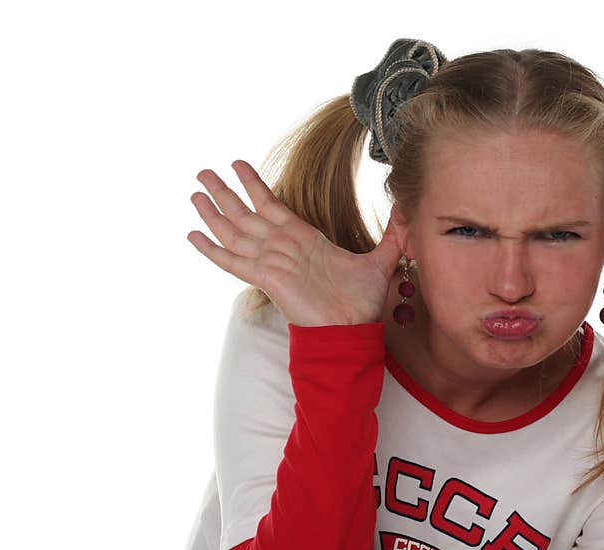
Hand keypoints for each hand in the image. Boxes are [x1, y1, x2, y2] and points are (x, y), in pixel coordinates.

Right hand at [187, 160, 405, 326]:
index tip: (239, 164)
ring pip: (235, 232)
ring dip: (214, 212)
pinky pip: (233, 262)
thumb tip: (410, 210)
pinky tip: (193, 235)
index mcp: (303, 239)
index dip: (254, 185)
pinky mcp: (266, 278)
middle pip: (246, 213)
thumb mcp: (382, 260)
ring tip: (195, 192)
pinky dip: (212, 250)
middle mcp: (282, 247)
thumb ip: (394, 234)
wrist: (352, 330)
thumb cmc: (362, 302)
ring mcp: (271, 262)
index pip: (271, 205)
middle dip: (225, 192)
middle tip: (203, 172)